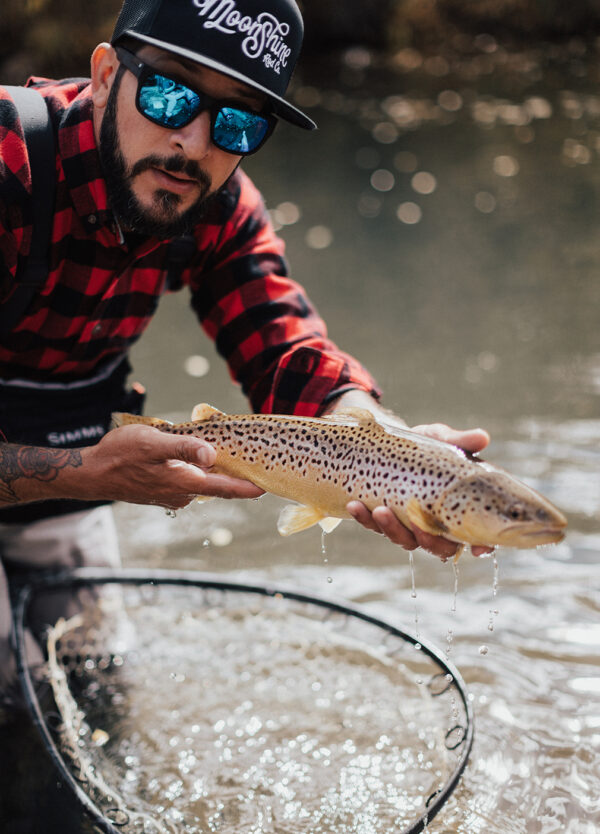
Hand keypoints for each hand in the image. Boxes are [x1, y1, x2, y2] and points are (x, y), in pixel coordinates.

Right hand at [78, 424, 263, 509]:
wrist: (93, 473)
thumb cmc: (121, 454)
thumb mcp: (153, 443)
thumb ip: (184, 448)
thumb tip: (212, 454)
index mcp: (184, 482)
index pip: (226, 488)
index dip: (249, 488)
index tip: (268, 486)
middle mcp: (182, 494)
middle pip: (217, 484)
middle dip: (235, 474)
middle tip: (253, 459)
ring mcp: (173, 495)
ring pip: (202, 481)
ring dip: (213, 470)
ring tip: (226, 452)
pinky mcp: (163, 492)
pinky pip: (188, 481)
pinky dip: (197, 470)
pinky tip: (197, 456)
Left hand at [347, 422, 494, 559]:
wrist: (391, 442)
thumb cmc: (426, 444)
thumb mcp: (441, 439)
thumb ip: (459, 441)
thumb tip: (482, 437)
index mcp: (459, 508)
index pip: (477, 535)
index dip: (482, 545)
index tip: (477, 548)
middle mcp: (437, 524)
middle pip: (439, 547)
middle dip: (428, 540)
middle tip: (415, 521)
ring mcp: (410, 525)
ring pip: (405, 540)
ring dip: (392, 529)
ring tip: (380, 510)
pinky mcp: (384, 520)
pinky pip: (375, 526)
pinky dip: (365, 518)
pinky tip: (355, 505)